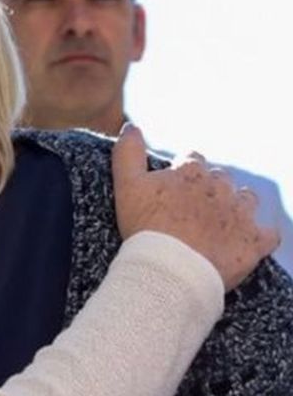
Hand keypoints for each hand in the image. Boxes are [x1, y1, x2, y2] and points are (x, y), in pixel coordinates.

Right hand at [112, 124, 278, 290]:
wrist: (169, 270)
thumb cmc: (145, 229)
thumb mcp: (127, 186)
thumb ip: (127, 152)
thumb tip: (130, 125)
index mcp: (191, 172)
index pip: (192, 159)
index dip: (182, 173)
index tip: (172, 190)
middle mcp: (220, 187)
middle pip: (220, 179)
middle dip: (209, 189)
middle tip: (190, 211)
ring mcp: (240, 214)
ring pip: (246, 199)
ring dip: (236, 207)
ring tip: (218, 225)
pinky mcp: (254, 242)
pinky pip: (268, 234)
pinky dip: (259, 236)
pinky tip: (244, 241)